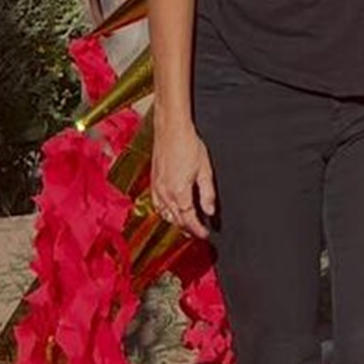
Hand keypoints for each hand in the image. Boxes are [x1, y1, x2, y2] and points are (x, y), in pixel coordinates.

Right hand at [151, 123, 216, 239]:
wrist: (171, 129)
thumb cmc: (188, 144)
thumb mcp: (205, 169)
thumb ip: (207, 193)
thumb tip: (210, 211)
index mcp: (179, 192)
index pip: (189, 219)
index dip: (198, 230)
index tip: (206, 235)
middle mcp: (165, 193)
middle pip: (176, 220)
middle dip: (188, 229)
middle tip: (199, 232)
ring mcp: (157, 188)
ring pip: (165, 214)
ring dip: (176, 222)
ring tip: (187, 226)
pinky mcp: (153, 182)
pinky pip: (158, 205)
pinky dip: (165, 213)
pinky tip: (171, 212)